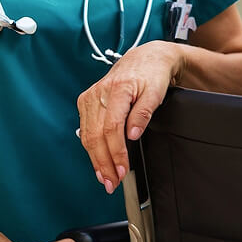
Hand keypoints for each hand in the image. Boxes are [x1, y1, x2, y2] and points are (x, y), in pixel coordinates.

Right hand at [77, 41, 182, 193]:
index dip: (116, 152)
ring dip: (96, 160)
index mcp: (118, 89)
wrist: (144, 58)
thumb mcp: (156, 92)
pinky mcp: (86, 101)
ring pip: (87, 135)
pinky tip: (98, 162)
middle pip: (95, 135)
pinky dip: (91, 148)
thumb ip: (143, 113)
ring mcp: (90, 96)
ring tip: (106, 178)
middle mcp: (99, 92)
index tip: (123, 170)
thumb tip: (132, 135)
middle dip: (104, 162)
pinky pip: (85, 129)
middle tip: (113, 182)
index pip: (111, 127)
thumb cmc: (152, 74)